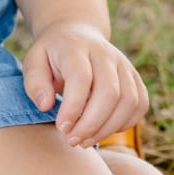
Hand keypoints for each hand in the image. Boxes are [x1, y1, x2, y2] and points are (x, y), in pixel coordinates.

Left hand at [22, 19, 148, 148]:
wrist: (77, 34)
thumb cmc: (52, 55)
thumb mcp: (33, 62)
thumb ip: (35, 83)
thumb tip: (46, 105)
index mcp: (77, 48)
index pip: (82, 78)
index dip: (73, 107)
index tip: (61, 128)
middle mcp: (106, 54)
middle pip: (110, 92)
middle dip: (91, 124)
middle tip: (71, 140)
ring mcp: (125, 65)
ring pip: (129, 101)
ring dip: (107, 128)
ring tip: (84, 140)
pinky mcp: (135, 78)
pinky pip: (140, 105)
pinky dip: (124, 124)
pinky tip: (102, 130)